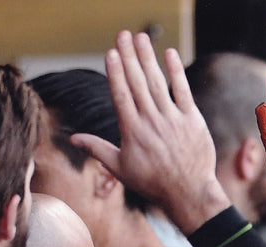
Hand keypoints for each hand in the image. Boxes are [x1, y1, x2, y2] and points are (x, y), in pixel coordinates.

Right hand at [70, 30, 229, 234]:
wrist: (188, 193)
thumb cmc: (152, 183)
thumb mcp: (121, 168)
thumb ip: (97, 149)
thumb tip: (73, 138)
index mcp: (132, 132)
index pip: (121, 95)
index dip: (116, 72)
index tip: (110, 53)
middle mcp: (152, 122)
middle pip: (138, 83)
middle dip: (129, 57)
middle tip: (123, 35)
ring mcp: (173, 120)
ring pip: (157, 83)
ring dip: (148, 58)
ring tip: (140, 38)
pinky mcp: (192, 120)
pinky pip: (183, 90)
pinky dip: (176, 71)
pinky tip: (168, 53)